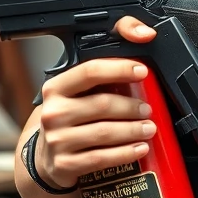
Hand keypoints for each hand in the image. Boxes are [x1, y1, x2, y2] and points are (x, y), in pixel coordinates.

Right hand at [35, 17, 158, 189]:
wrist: (48, 156)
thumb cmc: (73, 114)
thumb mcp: (82, 87)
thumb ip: (110, 59)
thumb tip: (144, 33)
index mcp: (57, 87)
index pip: (90, 71)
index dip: (119, 68)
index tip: (142, 71)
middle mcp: (53, 112)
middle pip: (102, 104)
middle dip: (132, 106)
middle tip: (148, 109)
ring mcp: (57, 139)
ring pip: (104, 133)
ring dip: (133, 130)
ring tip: (149, 128)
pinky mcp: (64, 164)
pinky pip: (101, 158)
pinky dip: (125, 153)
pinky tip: (139, 148)